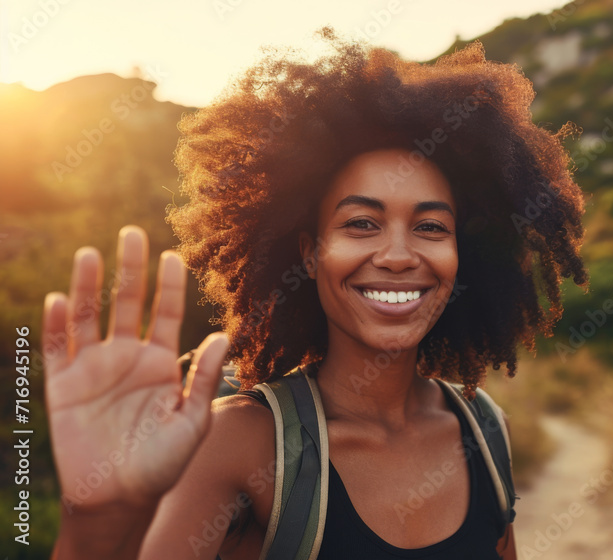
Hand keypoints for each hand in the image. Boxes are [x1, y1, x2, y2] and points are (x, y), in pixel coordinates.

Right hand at [43, 225, 228, 514]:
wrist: (120, 498)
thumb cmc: (163, 463)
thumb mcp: (192, 421)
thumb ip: (202, 378)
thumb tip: (221, 335)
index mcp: (161, 363)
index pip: (166, 313)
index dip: (169, 285)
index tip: (174, 255)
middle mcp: (127, 358)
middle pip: (127, 303)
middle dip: (130, 269)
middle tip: (133, 233)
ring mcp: (93, 369)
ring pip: (88, 317)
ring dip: (87, 286)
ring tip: (90, 253)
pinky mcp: (63, 386)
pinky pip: (56, 350)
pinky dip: (56, 324)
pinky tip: (60, 299)